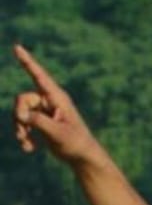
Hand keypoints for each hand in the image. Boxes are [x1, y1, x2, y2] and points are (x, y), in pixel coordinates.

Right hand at [12, 44, 102, 162]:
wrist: (82, 157)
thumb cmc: (76, 143)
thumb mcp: (58, 133)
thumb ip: (39, 122)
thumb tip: (21, 115)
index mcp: (57, 98)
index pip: (39, 76)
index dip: (27, 62)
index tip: (16, 47)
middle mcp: (49, 101)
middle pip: (23, 99)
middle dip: (19, 115)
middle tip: (22, 131)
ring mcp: (44, 111)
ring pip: (21, 113)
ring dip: (20, 129)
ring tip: (26, 144)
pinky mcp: (40, 122)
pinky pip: (24, 124)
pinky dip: (24, 136)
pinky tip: (29, 148)